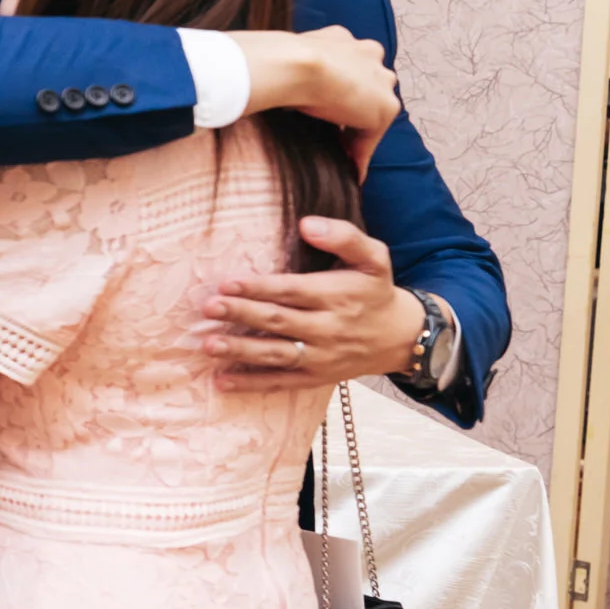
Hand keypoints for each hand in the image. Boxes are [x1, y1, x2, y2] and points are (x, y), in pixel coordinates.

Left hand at [204, 217, 425, 390]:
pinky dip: (251, 384)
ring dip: (240, 351)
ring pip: (276, 354)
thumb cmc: (375, 290)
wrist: (400, 336)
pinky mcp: (316, 378)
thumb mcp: (373, 257)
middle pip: (279, 321)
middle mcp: (329, 328)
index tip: (228, 283)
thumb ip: (344, 236)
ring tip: (208, 345)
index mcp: (338, 295)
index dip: (259, 288)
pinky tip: (220, 382)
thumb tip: (306, 224)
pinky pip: (281, 383)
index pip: (292, 291)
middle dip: (242, 314)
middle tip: (209, 308)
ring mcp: (322, 357)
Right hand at [233, 26, 398, 177]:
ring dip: (358, 134)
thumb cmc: (277, 59)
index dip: (335, 90)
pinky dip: (360, 157)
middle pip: (367, 88)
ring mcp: (380, 81)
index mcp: (343, 39)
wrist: (293, 63)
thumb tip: (262, 79)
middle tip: (333, 135)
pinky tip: (351, 173)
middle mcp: (368, 54)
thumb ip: (291, 68)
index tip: (320, 111)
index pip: (347, 68)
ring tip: (342, 157)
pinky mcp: (382, 108)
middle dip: (354, 110)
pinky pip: (370, 138)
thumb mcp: (285, 58)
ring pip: (372, 113)